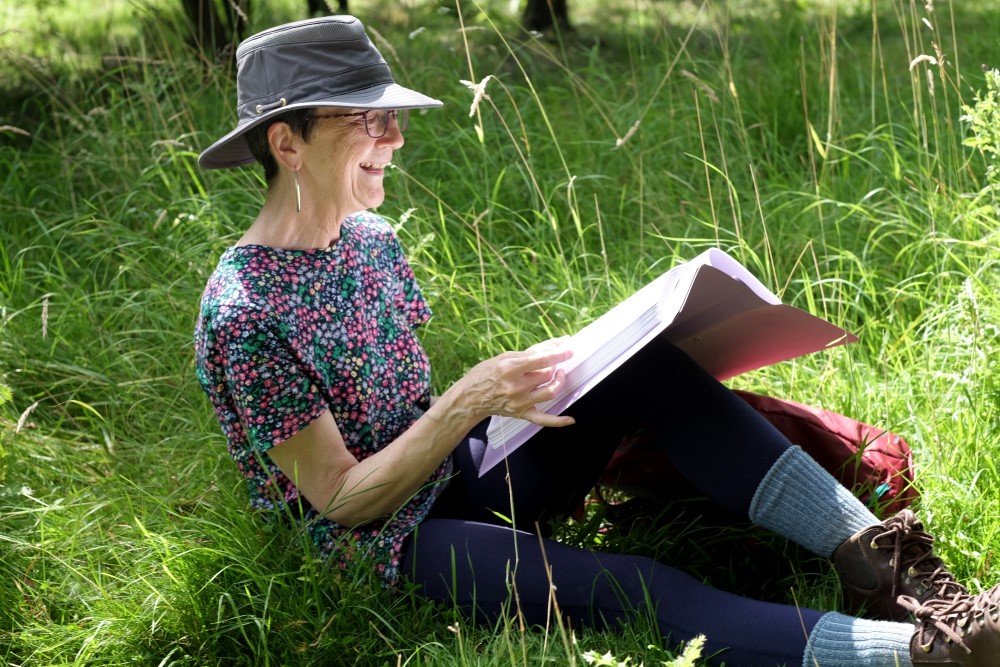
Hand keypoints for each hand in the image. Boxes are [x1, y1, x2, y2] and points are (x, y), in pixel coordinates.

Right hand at [450, 338, 575, 427]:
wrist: (470, 398)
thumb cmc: (487, 373)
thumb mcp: (505, 357)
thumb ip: (531, 352)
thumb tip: (557, 343)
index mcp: (509, 369)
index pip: (542, 360)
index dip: (559, 354)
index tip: (569, 349)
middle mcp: (515, 386)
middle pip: (547, 375)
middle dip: (553, 366)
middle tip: (551, 362)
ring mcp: (520, 402)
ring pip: (550, 392)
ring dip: (558, 382)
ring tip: (558, 375)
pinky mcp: (522, 413)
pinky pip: (544, 420)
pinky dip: (558, 421)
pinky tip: (570, 419)